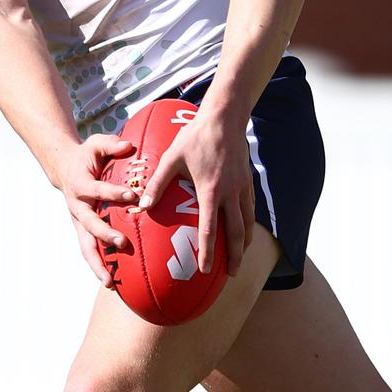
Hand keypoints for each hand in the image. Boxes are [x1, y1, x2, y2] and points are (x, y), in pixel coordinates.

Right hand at [58, 135, 138, 287]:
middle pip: (89, 224)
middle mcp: (77, 207)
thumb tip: (129, 145)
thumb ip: (112, 144)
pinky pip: (90, 251)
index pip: (97, 189)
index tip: (132, 195)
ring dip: (97, 264)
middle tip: (123, 243)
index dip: (113, 192)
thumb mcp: (96, 143)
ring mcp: (79, 222)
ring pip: (86, 246)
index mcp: (80, 184)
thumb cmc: (86, 155)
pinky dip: (99, 267)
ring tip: (110, 283)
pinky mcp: (83, 231)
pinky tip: (113, 284)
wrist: (64, 168)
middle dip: (105, 235)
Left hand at [139, 111, 253, 276]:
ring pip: (247, 222)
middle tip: (230, 274)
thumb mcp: (172, 159)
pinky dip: (248, 222)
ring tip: (239, 256)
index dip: (207, 252)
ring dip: (244, 242)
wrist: (224, 118)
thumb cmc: (195, 137)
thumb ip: (157, 184)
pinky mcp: (248, 180)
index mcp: (210, 191)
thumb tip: (141, 206)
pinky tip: (243, 227)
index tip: (205, 270)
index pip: (210, 230)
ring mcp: (242, 187)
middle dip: (234, 256)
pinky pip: (250, 207)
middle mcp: (230, 193)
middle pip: (236, 233)